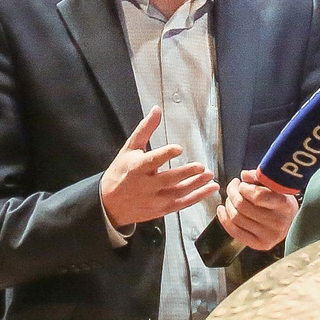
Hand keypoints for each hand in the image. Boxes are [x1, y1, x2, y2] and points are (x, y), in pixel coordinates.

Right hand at [101, 106, 216, 231]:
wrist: (110, 203)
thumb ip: (145, 129)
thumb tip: (156, 110)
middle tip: (201, 166)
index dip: (165, 155)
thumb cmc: (121, 172)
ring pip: (178, 193)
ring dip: (196, 185)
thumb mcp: (129, 149)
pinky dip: (198, 197)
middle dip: (186, 173)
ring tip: (209, 176)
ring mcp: (154, 199)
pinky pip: (182, 204)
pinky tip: (210, 189)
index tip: (178, 148)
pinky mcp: (162, 209)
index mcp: (136, 168)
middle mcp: (146, 185)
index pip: (152, 161)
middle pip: (168, 180)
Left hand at [216, 170, 299, 252]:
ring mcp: (268, 235)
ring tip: (230, 198)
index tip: (242, 183)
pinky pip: (235, 232)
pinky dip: (224, 219)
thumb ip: (259, 178)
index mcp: (285, 205)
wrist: (290, 221)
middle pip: (243, 206)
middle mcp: (278, 222)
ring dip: (228, 204)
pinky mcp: (259, 244)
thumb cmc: (281, 201)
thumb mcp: (275, 186)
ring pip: (236, 218)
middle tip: (232, 187)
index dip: (244, 188)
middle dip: (232, 193)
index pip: (258, 196)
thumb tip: (244, 175)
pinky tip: (222, 209)